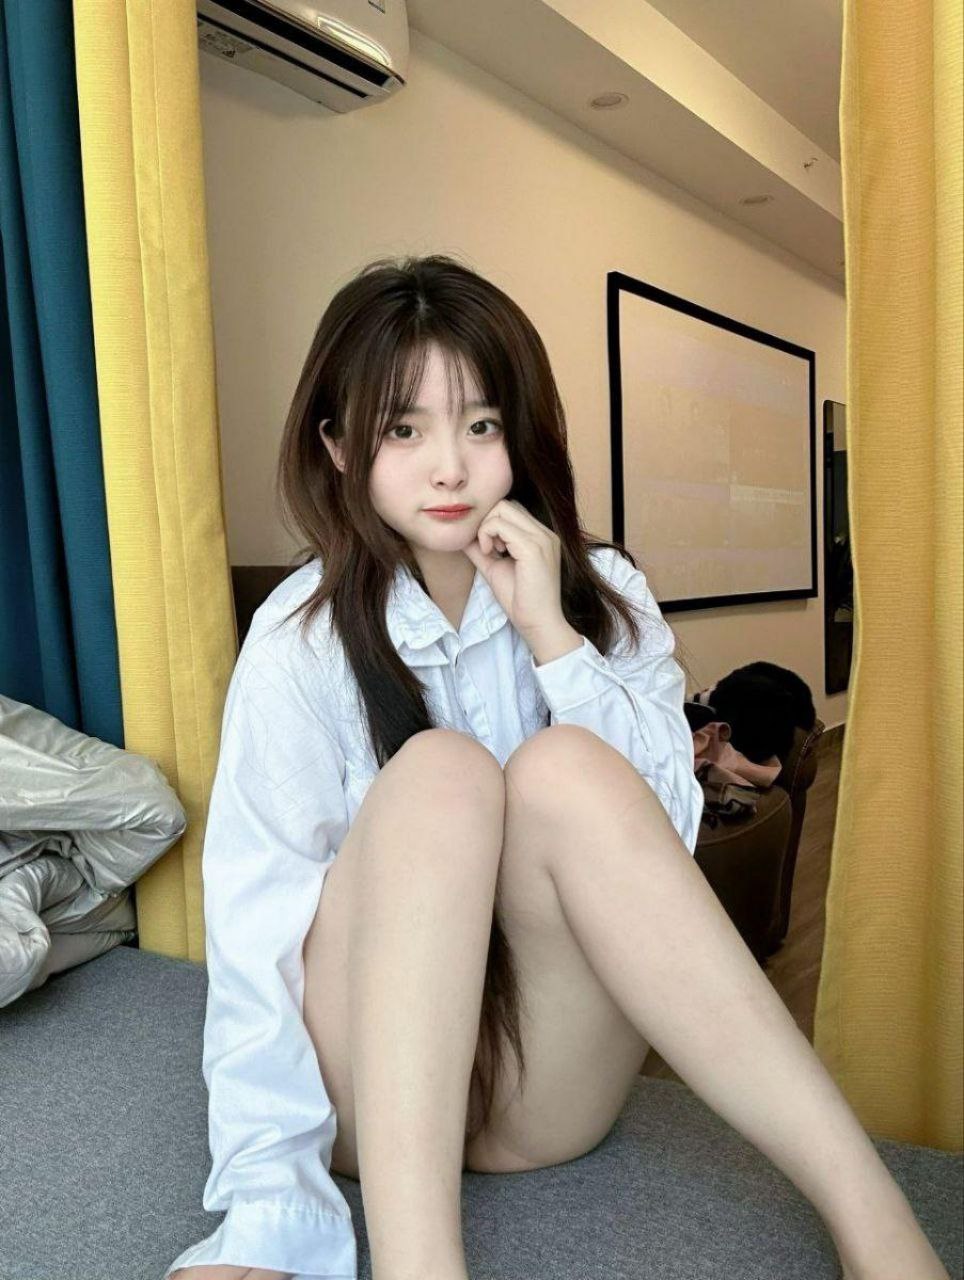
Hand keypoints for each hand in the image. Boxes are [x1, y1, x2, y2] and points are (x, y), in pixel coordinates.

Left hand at [463, 499, 565, 640]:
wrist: (538, 623)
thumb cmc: (520, 601)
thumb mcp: (495, 567)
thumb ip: (481, 550)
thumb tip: (462, 536)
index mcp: (541, 537)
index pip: (511, 510)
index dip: (492, 523)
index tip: (488, 547)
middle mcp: (545, 533)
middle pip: (506, 504)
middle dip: (487, 522)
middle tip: (487, 549)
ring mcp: (541, 538)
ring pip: (502, 509)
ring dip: (487, 528)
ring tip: (490, 552)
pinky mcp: (533, 547)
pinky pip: (500, 524)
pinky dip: (487, 535)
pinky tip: (490, 554)